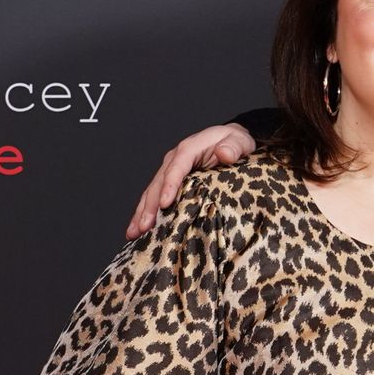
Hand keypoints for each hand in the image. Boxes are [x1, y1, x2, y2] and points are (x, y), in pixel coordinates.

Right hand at [127, 125, 255, 238]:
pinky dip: (146, 213)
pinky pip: (155, 198)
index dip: (169, 185)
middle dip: (150, 206)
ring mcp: (170, 172)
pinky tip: (139, 231)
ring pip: (151, 193)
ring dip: (142, 213)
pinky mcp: (170, 183)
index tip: (165, 204)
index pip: (176, 167)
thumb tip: (225, 153)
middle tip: (144, 227)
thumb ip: (234, 147)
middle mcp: (174, 160)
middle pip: (158, 183)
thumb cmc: (235, 143)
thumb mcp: (240, 141)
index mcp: (189, 149)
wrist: (232, 143)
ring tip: (133, 233)